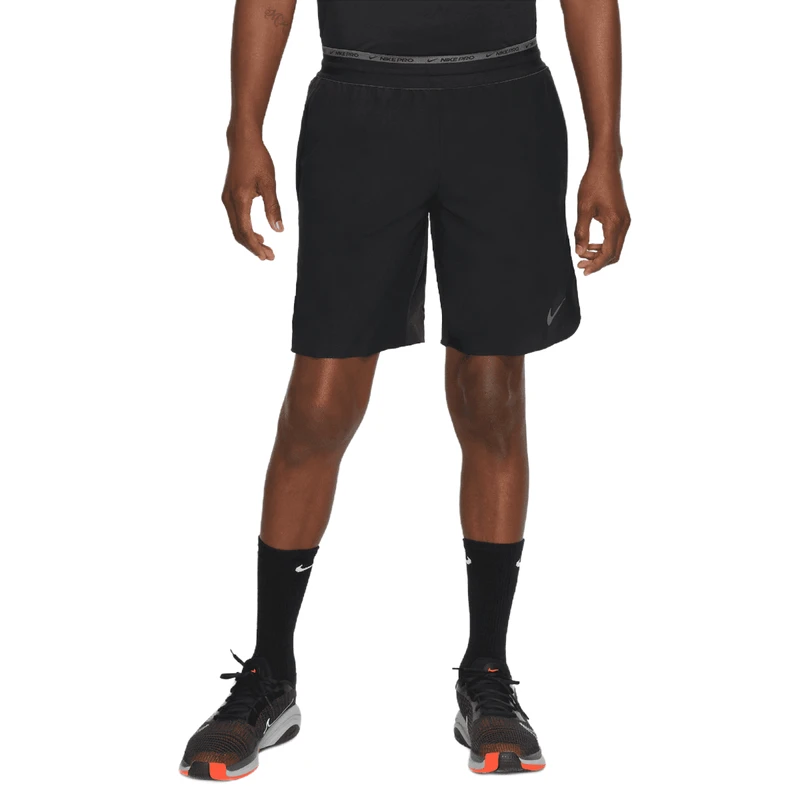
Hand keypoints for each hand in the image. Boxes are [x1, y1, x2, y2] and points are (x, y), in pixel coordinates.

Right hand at [221, 136, 282, 259]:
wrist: (242, 141)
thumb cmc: (258, 159)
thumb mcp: (269, 183)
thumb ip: (273, 208)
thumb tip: (278, 230)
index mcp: (239, 199)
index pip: (245, 231)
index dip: (256, 246)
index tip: (267, 256)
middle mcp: (229, 201)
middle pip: (238, 233)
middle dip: (253, 247)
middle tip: (269, 257)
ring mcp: (227, 199)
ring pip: (236, 228)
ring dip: (249, 240)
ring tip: (265, 249)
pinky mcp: (228, 196)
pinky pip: (235, 220)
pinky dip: (245, 230)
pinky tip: (258, 235)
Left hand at [574, 160, 630, 274]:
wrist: (606, 166)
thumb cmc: (593, 183)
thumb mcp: (583, 208)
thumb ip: (581, 232)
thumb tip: (580, 252)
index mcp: (614, 223)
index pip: (607, 253)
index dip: (595, 265)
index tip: (583, 270)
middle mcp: (624, 223)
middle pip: (614, 254)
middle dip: (598, 262)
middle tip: (581, 265)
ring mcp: (625, 220)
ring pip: (615, 247)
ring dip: (601, 254)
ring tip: (583, 255)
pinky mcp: (623, 217)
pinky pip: (616, 238)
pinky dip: (604, 245)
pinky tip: (591, 245)